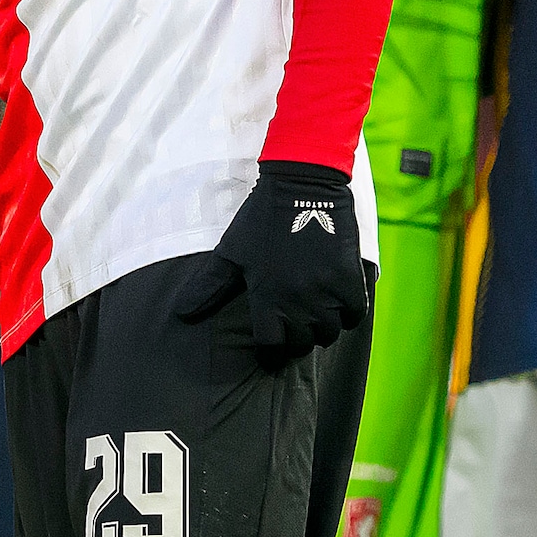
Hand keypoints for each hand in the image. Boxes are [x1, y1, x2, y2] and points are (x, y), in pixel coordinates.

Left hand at [170, 161, 366, 366]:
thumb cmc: (261, 219)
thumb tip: (181, 314)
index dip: (269, 353)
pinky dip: (347, 314)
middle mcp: (298, 301)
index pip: (271, 347)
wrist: (302, 184)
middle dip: (295, 340)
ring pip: (329, 333)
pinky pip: (355, 315)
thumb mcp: (231, 252)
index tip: (270, 350)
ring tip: (313, 317)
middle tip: (292, 328)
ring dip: (321, 329)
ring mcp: (327, 292)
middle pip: (301, 343)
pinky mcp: (350, 279)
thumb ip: (208, 286)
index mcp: (267, 298)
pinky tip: (336, 303)